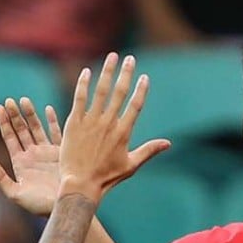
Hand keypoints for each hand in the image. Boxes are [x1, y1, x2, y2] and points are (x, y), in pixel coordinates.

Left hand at [0, 97, 62, 216]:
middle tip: (9, 100)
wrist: (64, 208)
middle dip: (15, 115)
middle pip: (21, 130)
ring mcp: (47, 153)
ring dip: (30, 114)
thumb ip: (1, 179)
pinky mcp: (61, 153)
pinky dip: (52, 121)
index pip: (9, 138)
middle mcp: (33, 155)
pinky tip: (47, 109)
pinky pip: (56, 133)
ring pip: (36, 128)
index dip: (4, 123)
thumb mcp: (15, 195)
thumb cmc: (39, 205)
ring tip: (24, 100)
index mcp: (20, 163)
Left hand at [57, 53, 170, 201]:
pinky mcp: (74, 124)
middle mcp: (108, 123)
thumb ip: (149, 151)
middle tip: (130, 58)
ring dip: (107, 72)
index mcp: (123, 132)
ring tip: (112, 57)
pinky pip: (80, 99)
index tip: (144, 77)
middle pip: (119, 92)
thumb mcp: (131, 166)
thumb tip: (168, 143)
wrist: (81, 185)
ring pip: (100, 91)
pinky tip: (87, 72)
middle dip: (126, 73)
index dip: (141, 89)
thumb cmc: (106, 178)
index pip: (135, 105)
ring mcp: (90, 122)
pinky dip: (83, 84)